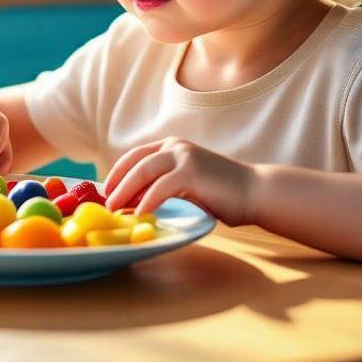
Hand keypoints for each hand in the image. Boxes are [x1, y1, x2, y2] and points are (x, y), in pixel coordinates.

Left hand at [103, 138, 256, 225]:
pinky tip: (139, 215)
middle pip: (134, 163)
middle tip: (105, 203)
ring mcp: (184, 157)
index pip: (135, 156)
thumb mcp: (187, 184)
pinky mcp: (192, 172)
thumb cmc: (221, 194)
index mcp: (172, 146)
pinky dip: (147, 202)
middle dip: (116, 183)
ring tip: (115, 209)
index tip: (106, 191)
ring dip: (125, 192)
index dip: (117, 173)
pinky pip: (160, 188)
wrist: (256, 192)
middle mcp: (175, 147)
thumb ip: (164, 186)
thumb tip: (134, 202)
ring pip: (143, 172)